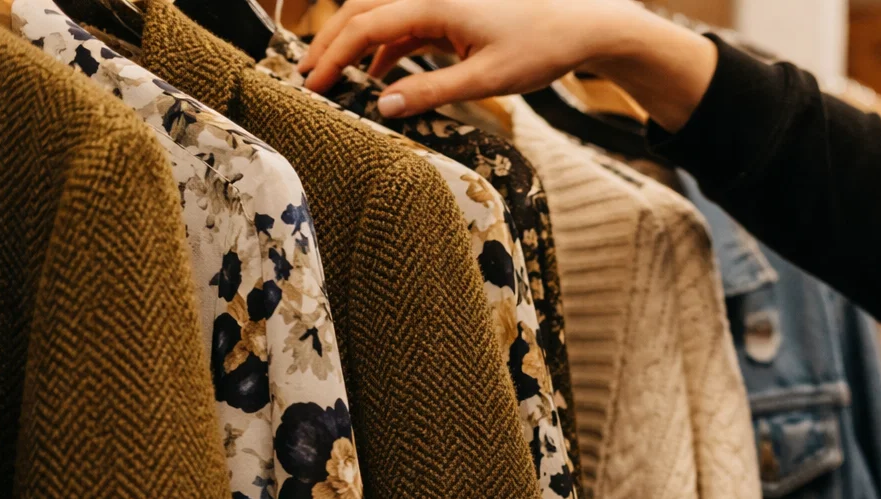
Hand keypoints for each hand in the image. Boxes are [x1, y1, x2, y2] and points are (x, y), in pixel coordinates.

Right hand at [297, 0, 717, 127]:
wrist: (576, 28)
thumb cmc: (537, 49)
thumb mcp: (484, 79)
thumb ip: (432, 92)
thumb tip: (383, 106)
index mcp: (432, 3)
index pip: (364, 26)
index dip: (331, 54)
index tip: (310, 83)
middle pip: (360, 13)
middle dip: (328, 45)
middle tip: (304, 79)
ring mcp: (436, 3)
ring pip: (378, 18)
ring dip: (351, 47)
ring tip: (328, 81)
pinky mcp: (446, 14)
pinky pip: (402, 29)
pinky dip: (382, 51)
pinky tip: (373, 80)